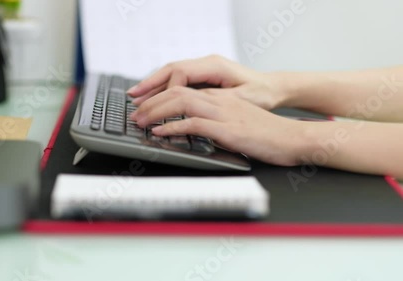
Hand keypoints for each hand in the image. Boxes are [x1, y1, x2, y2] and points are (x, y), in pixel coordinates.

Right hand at [127, 55, 288, 109]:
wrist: (273, 89)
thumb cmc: (261, 94)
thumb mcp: (241, 99)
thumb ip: (215, 98)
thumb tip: (190, 101)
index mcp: (215, 66)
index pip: (181, 75)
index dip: (166, 90)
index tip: (155, 106)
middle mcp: (206, 63)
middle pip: (171, 70)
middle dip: (150, 84)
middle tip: (133, 98)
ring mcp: (203, 68)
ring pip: (171, 73)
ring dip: (153, 85)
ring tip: (136, 97)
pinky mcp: (203, 76)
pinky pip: (178, 79)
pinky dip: (163, 87)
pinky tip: (153, 96)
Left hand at [130, 86, 307, 165]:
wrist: (294, 138)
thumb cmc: (267, 134)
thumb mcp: (236, 122)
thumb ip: (214, 122)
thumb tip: (190, 129)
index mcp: (220, 98)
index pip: (183, 90)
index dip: (160, 97)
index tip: (145, 107)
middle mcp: (219, 101)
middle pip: (177, 92)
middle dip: (152, 102)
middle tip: (136, 114)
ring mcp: (224, 113)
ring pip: (181, 103)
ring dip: (157, 112)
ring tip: (141, 121)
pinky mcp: (228, 129)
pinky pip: (195, 124)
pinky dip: (174, 127)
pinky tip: (161, 132)